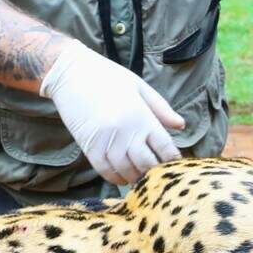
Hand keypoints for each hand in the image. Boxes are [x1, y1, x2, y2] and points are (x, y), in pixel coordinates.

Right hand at [42, 42, 185, 184]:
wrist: (71, 73)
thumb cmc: (108, 77)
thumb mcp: (139, 87)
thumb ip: (161, 109)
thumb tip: (181, 126)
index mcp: (142, 116)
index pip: (164, 147)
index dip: (172, 159)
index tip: (174, 163)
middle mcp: (126, 131)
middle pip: (147, 164)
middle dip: (155, 172)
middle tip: (158, 174)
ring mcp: (106, 141)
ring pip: (127, 171)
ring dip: (136, 178)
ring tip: (142, 178)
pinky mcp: (89, 147)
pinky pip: (105, 171)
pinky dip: (116, 178)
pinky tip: (123, 178)